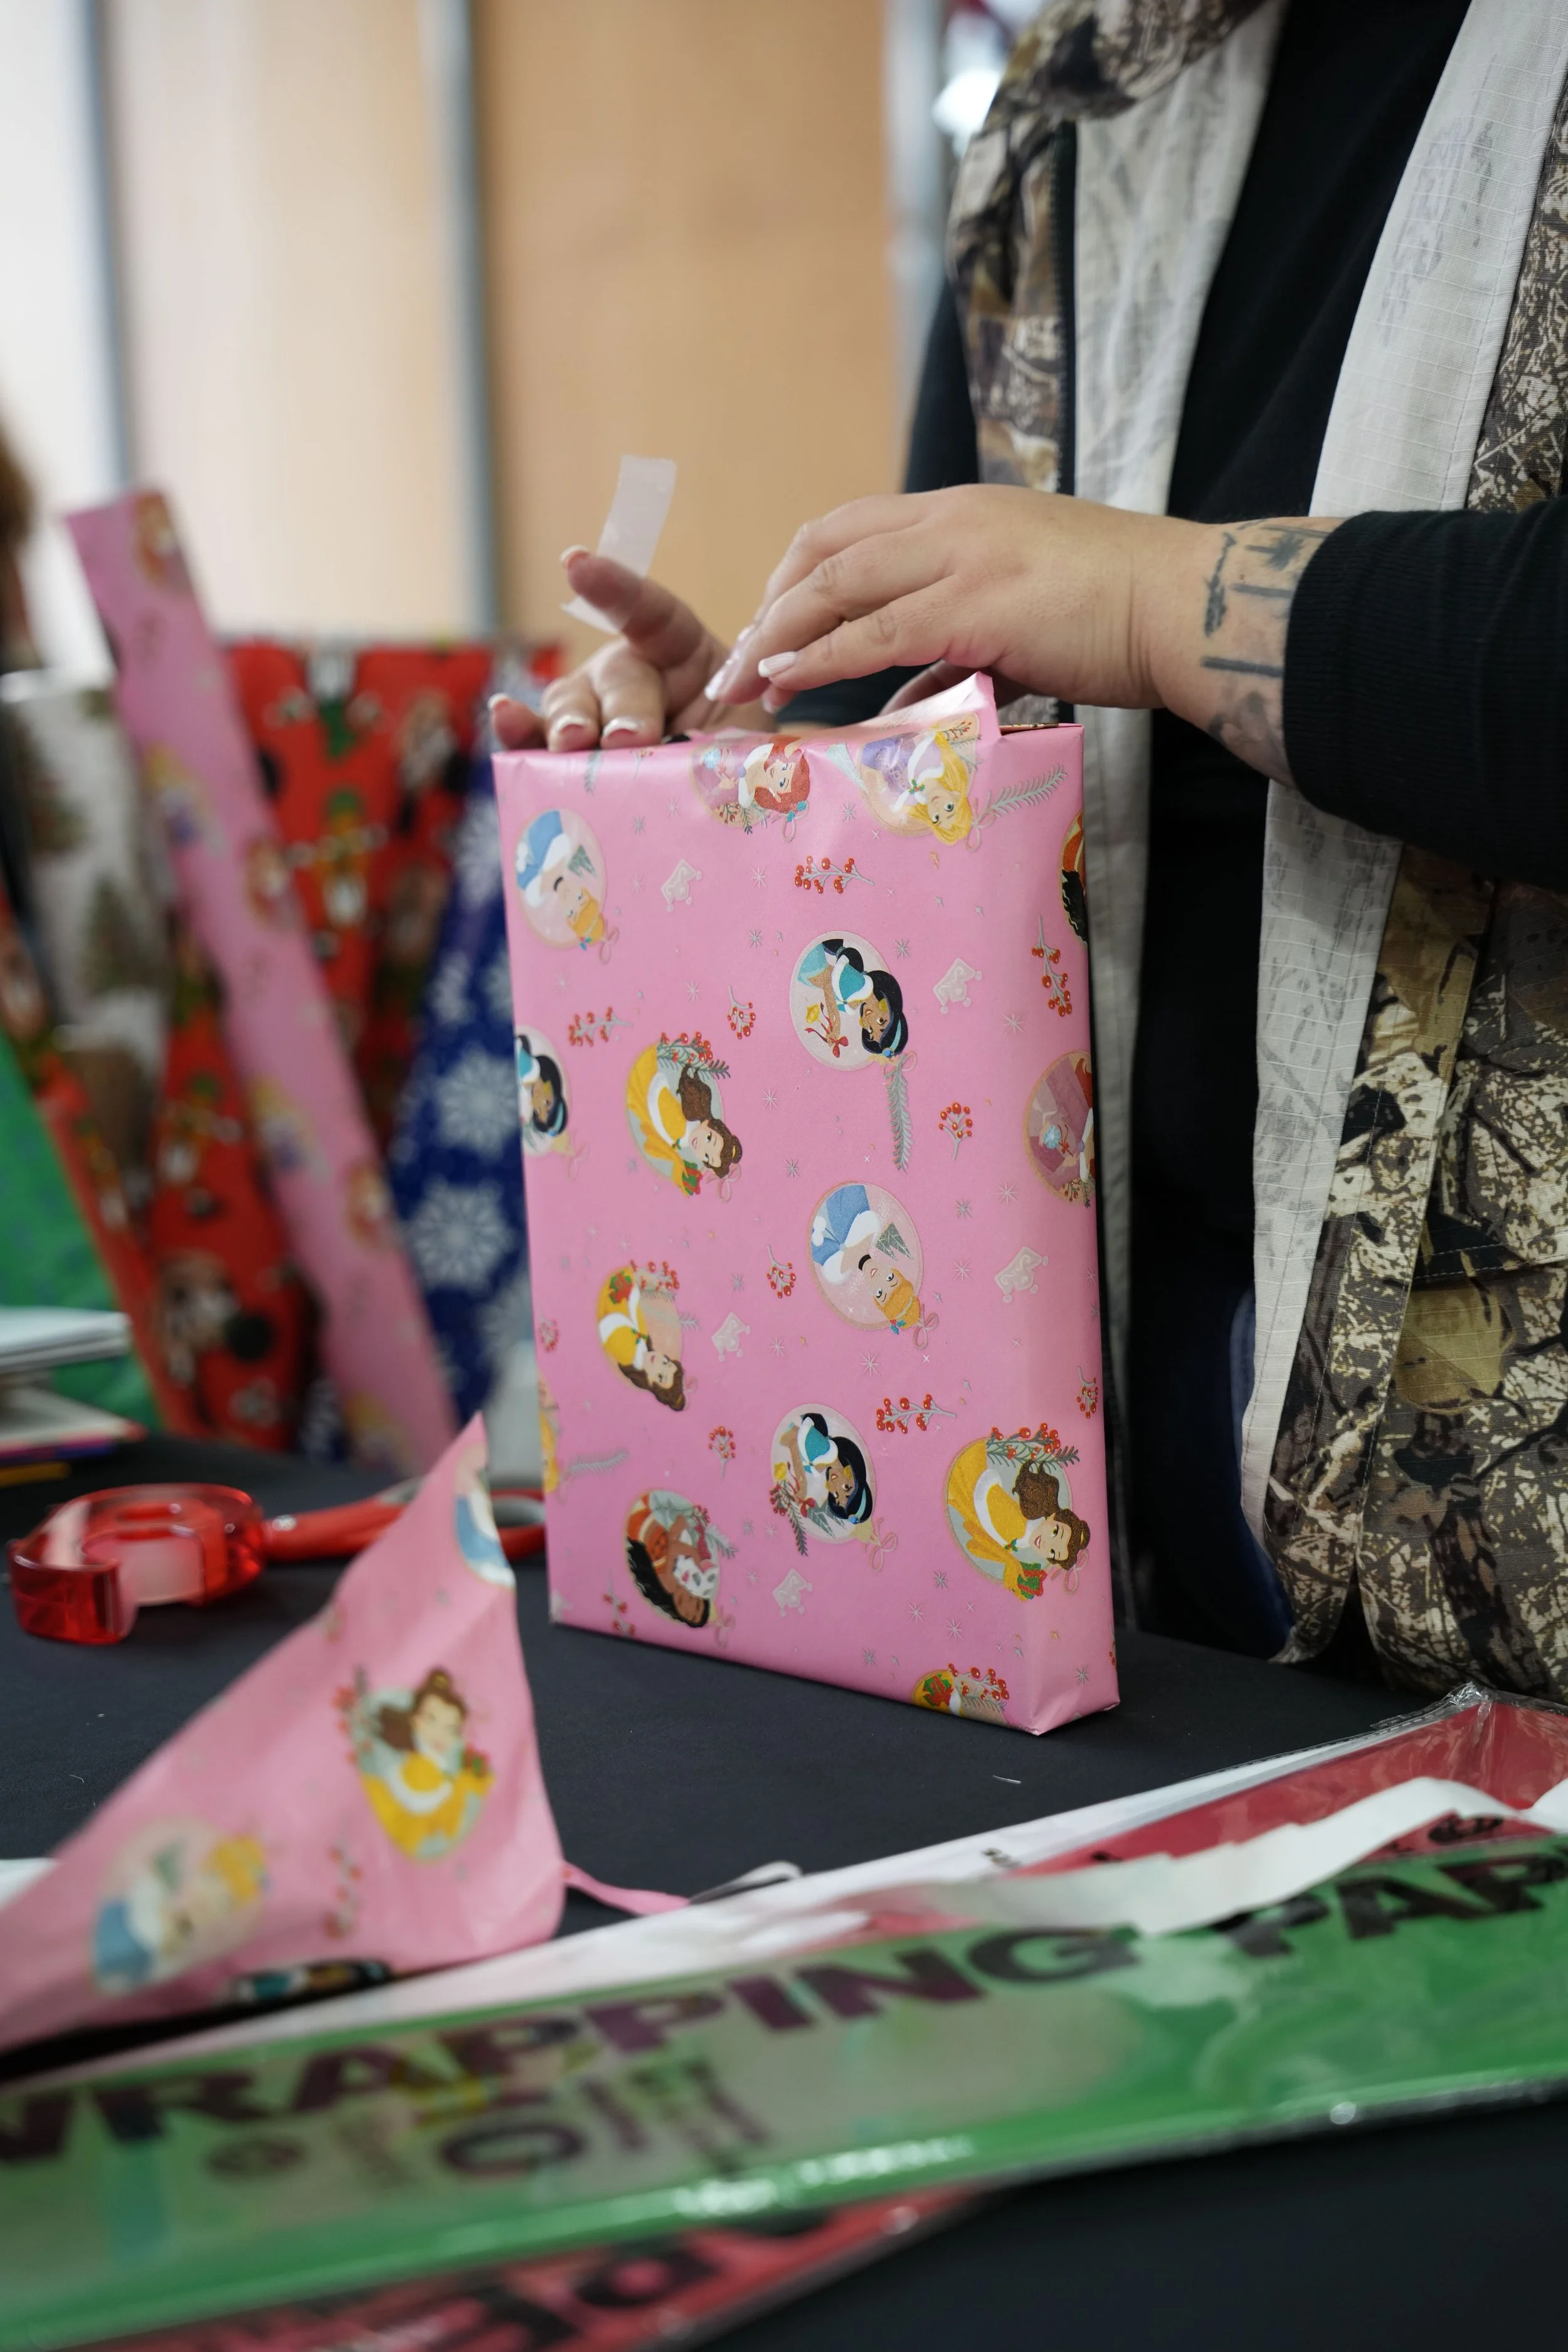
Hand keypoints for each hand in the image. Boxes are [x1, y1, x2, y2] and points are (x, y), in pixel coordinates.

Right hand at [489, 548, 767, 753]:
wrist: (733, 804)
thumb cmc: (743, 763)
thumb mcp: (753, 741)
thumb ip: (734, 736)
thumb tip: (722, 753)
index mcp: (682, 654)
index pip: (648, 612)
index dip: (613, 589)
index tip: (574, 564)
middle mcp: (631, 675)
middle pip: (618, 678)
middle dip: (624, 708)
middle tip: (631, 738)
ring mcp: (594, 712)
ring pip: (572, 705)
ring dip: (571, 724)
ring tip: (575, 742)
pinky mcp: (568, 755)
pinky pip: (538, 740)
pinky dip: (520, 732)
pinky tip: (506, 718)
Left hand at [702, 487, 1341, 782]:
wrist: (1189, 608)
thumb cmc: (1122, 618)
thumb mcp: (1023, 623)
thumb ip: (956, 653)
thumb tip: (907, 700)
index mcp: (963, 514)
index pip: (849, 530)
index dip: (796, 578)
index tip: (770, 628)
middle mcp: (951, 522)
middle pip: (823, 547)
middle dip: (770, 606)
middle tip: (738, 663)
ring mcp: (962, 558)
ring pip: (835, 586)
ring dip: (777, 637)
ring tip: (741, 684)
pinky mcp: (976, 606)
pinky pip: (873, 631)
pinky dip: (818, 656)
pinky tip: (785, 681)